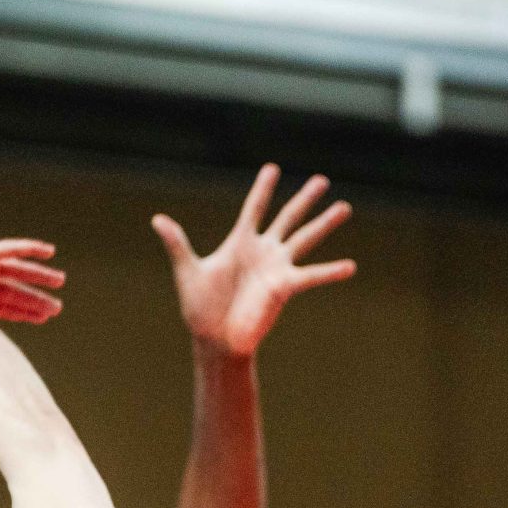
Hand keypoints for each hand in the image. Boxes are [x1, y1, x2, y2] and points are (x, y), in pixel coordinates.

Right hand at [0, 238, 64, 336]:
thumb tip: (8, 365)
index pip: (5, 307)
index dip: (25, 312)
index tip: (44, 318)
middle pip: (13, 290)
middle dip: (35, 297)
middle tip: (58, 306)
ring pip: (15, 274)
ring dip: (39, 277)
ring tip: (61, 282)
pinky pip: (9, 249)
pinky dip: (29, 248)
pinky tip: (50, 251)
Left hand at [153, 162, 354, 357]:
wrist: (214, 340)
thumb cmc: (201, 309)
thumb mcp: (188, 271)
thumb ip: (177, 244)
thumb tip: (157, 219)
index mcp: (240, 243)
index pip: (254, 208)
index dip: (263, 189)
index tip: (273, 167)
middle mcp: (263, 251)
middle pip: (287, 217)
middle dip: (304, 199)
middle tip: (323, 179)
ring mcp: (276, 268)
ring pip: (305, 239)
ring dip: (324, 224)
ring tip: (344, 207)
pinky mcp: (284, 287)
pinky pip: (310, 276)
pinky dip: (330, 272)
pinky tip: (350, 266)